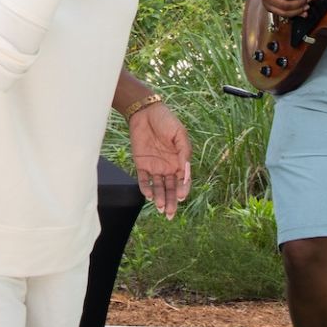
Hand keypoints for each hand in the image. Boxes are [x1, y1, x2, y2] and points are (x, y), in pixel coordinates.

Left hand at [128, 101, 191, 218]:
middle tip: (169, 214)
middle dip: (171, 202)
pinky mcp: (141, 164)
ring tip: (159, 207)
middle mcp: (168, 167)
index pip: (182, 181)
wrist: (145, 112)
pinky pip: (143, 180)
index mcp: (180, 162)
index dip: (182, 190)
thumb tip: (185, 174)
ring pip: (158, 187)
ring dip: (159, 198)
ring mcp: (154, 167)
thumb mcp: (180, 135)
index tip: (181, 197)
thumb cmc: (166, 121)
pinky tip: (148, 195)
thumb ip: (183, 154)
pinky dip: (145, 188)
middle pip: (170, 189)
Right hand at [258, 0, 320, 16]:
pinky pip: (283, 15)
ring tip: (306, 6)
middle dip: (299, 4)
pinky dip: (294, 14)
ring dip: (298, 11)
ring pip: (284, 13)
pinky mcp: (269, 10)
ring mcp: (267, 5)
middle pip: (286, 5)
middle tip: (308, 0)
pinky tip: (302, 12)